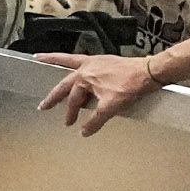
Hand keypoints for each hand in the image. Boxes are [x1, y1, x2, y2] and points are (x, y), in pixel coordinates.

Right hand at [42, 52, 162, 131]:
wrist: (148, 72)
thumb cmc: (130, 86)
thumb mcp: (111, 108)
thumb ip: (95, 121)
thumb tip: (84, 132)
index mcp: (84, 78)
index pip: (73, 100)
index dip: (71, 114)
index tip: (70, 124)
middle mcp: (86, 68)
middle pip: (64, 83)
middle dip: (53, 95)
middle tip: (43, 104)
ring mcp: (94, 61)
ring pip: (68, 62)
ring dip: (54, 60)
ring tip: (40, 58)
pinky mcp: (103, 60)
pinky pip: (81, 59)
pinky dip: (72, 61)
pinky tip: (74, 65)